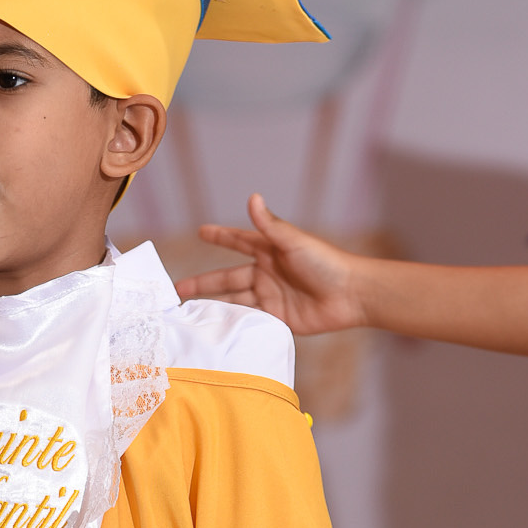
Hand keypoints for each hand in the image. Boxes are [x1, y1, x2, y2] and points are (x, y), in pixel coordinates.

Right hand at [175, 195, 367, 334]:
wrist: (350, 295)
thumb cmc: (325, 262)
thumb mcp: (294, 242)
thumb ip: (270, 225)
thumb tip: (252, 197)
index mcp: (268, 251)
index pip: (237, 242)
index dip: (220, 237)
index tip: (200, 232)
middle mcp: (265, 274)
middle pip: (227, 279)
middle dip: (203, 284)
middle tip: (177, 291)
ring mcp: (270, 297)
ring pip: (234, 302)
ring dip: (213, 306)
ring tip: (189, 314)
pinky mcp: (277, 318)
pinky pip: (249, 320)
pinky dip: (232, 323)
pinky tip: (215, 329)